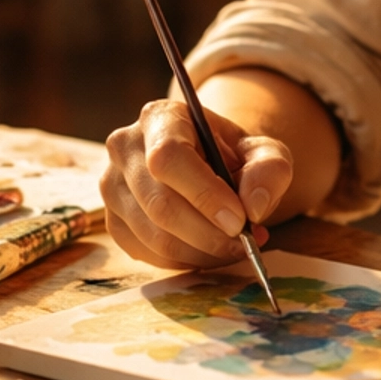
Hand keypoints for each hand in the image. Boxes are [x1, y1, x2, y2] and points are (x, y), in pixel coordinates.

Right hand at [101, 98, 292, 269]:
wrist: (207, 166)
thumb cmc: (232, 156)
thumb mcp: (262, 151)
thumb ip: (269, 170)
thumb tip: (253, 207)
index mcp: (158, 118)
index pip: (169, 158)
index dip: (204, 194)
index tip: (240, 220)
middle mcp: (125, 148)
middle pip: (160, 204)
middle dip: (209, 234)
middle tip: (245, 242)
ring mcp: (112, 187)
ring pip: (154, 236)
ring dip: (203, 252)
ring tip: (236, 247)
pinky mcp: (114, 222)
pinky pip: (149, 255)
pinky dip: (187, 261)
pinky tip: (212, 250)